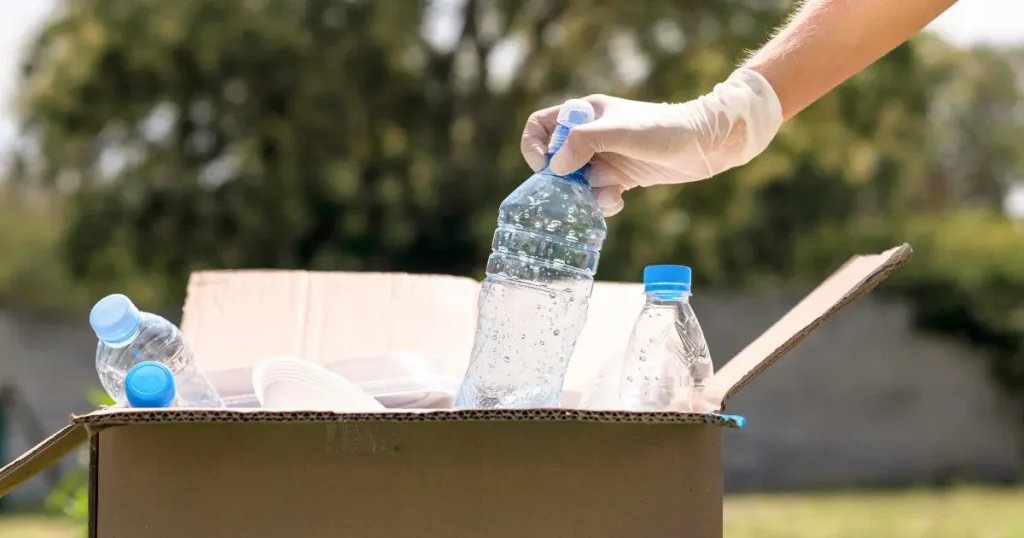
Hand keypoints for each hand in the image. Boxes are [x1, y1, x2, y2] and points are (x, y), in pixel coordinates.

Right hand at [520, 68, 782, 215]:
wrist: (707, 144)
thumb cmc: (664, 130)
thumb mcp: (620, 132)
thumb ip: (582, 142)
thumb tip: (556, 167)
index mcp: (586, 114)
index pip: (541, 125)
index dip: (535, 146)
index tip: (547, 167)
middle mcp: (592, 134)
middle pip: (556, 160)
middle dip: (563, 181)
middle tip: (576, 191)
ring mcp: (606, 156)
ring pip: (577, 182)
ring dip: (585, 195)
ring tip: (607, 197)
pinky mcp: (621, 176)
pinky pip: (597, 193)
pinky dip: (603, 202)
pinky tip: (620, 201)